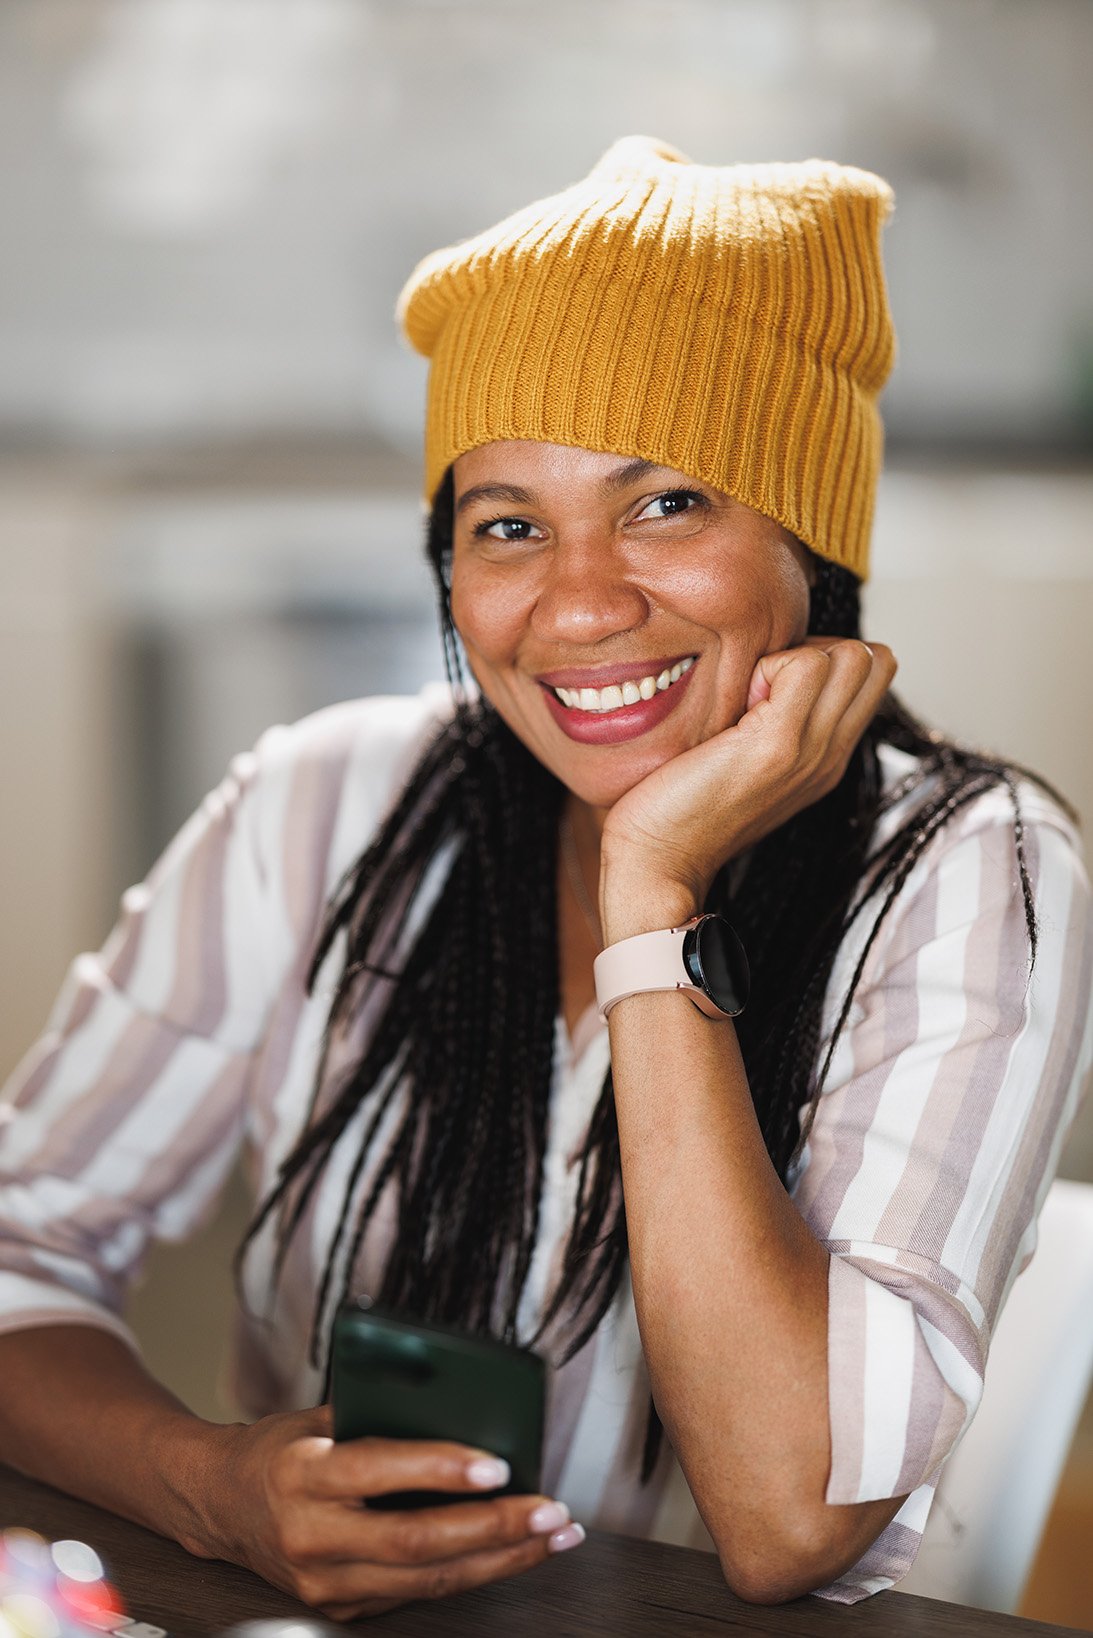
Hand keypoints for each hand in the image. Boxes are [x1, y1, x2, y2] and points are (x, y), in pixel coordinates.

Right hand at [206, 1406, 581, 1619]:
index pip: (379, 1471)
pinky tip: (512, 1552)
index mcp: (303, 1474)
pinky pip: (417, 1593)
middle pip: (414, 1542)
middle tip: (548, 1509)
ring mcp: (325, 1583)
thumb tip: (460, 1405)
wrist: (221, 1507)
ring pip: (426, 1579)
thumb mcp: (318, 1418)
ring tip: (552, 1534)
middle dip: (493, 1528)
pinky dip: (472, 1573)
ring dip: (501, 1559)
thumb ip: (378, 1415)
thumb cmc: (280, 1451)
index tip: (497, 1464)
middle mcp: (312, 1536)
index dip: (440, 1470)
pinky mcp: (340, 1607)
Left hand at [599, 638, 897, 926]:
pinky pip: (806, 664)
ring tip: (747, 696)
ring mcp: (811, 750)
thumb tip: (770, 662)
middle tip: (761, 686)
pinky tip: (732, 706)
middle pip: (872, 658)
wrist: (658, 863)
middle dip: (817, 649)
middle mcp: (831, 755)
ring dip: (793, 655)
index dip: (825, 657)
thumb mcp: (745, 758)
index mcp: (826, 757)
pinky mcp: (778, 745)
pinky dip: (767, 664)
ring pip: (849, 654)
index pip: (872, 672)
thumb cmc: (680, 806)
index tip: (771, 686)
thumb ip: (774, 716)